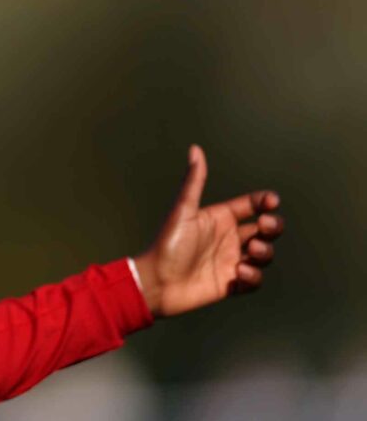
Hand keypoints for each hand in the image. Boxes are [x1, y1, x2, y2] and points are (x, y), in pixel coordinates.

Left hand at [132, 145, 283, 317]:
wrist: (157, 281)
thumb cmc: (167, 243)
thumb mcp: (183, 211)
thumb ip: (194, 181)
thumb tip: (195, 148)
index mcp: (220, 218)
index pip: (251, 205)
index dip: (265, 201)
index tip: (271, 201)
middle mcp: (229, 238)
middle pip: (266, 229)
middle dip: (274, 226)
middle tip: (265, 226)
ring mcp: (232, 260)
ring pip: (265, 253)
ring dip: (265, 250)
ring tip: (251, 250)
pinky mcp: (232, 283)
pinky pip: (255, 279)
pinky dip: (254, 275)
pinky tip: (239, 272)